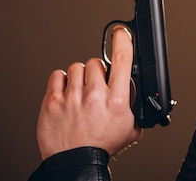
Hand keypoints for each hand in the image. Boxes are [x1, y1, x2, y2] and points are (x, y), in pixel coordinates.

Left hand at [36, 27, 142, 159]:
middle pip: (96, 62)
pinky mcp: (53, 100)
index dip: (122, 40)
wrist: (75, 163)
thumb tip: (143, 101)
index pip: (122, 59)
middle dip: (97, 71)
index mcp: (116, 100)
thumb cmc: (100, 147)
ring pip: (76, 67)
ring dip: (79, 76)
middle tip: (96, 85)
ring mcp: (72, 97)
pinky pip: (57, 75)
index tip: (121, 33)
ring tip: (80, 91)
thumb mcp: (128, 129)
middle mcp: (95, 95)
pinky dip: (61, 81)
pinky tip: (66, 92)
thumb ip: (136, 111)